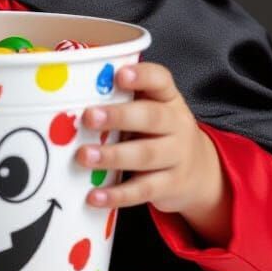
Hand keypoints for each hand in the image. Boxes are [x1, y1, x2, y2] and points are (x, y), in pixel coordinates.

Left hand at [75, 62, 230, 243]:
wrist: (200, 172)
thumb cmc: (159, 132)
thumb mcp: (151, 110)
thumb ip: (123, 101)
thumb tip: (71, 95)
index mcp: (168, 99)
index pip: (161, 80)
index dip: (142, 76)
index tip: (120, 75)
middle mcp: (177, 124)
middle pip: (152, 117)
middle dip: (119, 117)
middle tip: (89, 117)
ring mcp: (177, 156)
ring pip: (146, 155)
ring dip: (113, 156)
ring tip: (84, 156)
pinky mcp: (171, 186)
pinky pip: (143, 190)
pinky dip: (117, 194)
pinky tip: (94, 196)